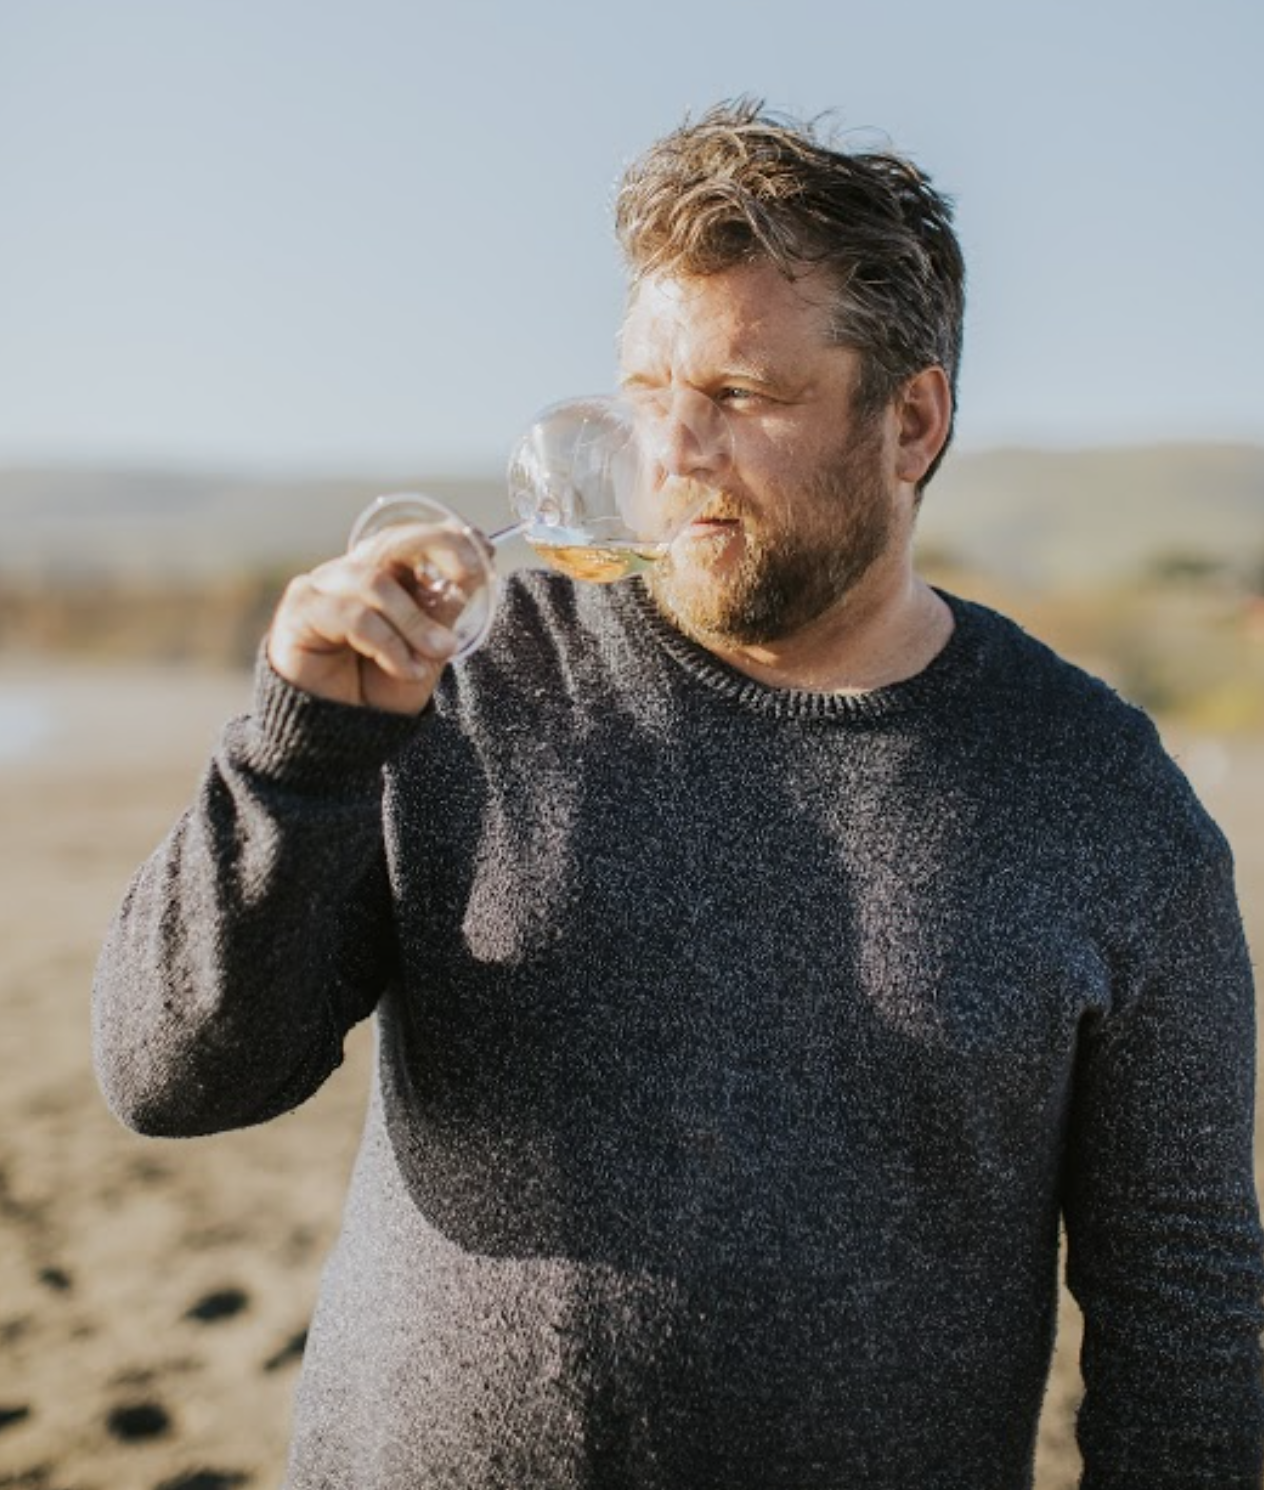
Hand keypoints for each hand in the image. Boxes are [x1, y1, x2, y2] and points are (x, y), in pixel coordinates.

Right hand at [266, 523, 484, 713]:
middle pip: (391, 543)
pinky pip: (353, 616)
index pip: (411, 540)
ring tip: (439, 651)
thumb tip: (469, 576)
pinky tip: (405, 668)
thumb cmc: (380, 689)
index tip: (484, 549)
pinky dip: (388, 643)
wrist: (342, 736)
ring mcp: (320, 589)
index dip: (447, 538)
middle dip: (438, 551)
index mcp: (379, 576)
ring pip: (375, 583)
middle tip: (471, 575)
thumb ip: (442, 612)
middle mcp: (348, 574)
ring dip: (415, 620)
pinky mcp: (300, 613)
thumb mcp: (427, 650)